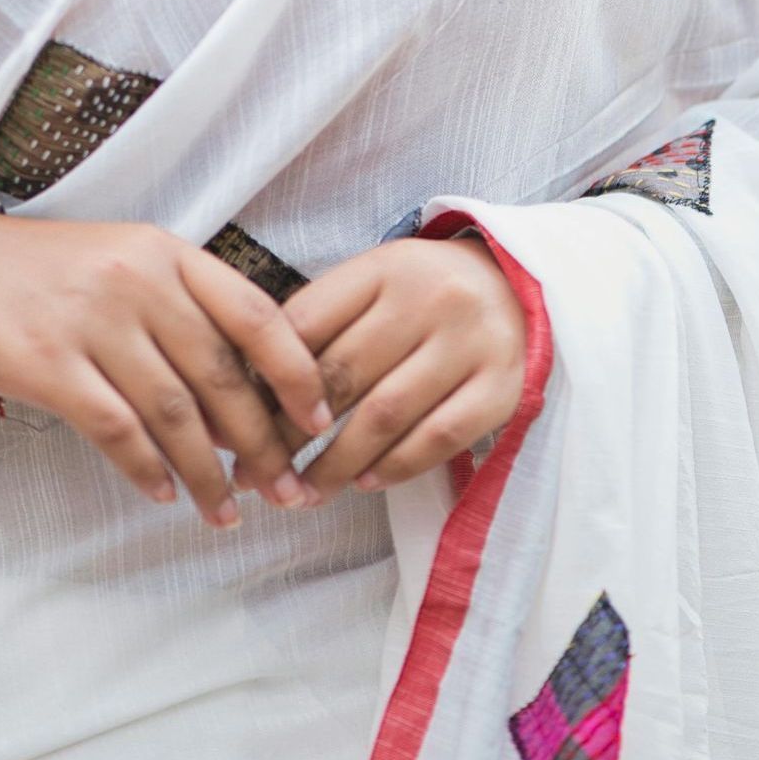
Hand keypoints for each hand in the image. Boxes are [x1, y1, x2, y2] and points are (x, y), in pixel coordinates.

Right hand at [0, 214, 333, 526]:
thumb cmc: (54, 275)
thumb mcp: (129, 266)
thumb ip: (186, 318)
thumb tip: (242, 409)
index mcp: (168, 253)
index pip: (254, 312)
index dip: (296, 370)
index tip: (320, 420)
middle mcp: (138, 280)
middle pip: (220, 373)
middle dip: (261, 442)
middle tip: (286, 491)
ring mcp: (92, 320)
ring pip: (173, 411)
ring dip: (206, 472)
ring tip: (226, 512)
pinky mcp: (49, 362)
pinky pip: (114, 428)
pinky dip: (146, 468)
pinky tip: (164, 494)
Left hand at [234, 233, 526, 505]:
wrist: (520, 286)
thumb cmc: (424, 293)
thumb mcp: (375, 282)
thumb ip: (323, 321)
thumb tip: (252, 388)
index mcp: (386, 267)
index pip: (308, 323)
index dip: (266, 378)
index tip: (238, 420)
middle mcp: (429, 299)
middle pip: (341, 375)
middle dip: (290, 432)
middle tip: (257, 472)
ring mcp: (469, 344)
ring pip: (384, 415)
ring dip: (335, 463)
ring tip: (304, 491)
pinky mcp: (500, 388)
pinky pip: (437, 439)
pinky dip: (394, 467)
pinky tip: (363, 483)